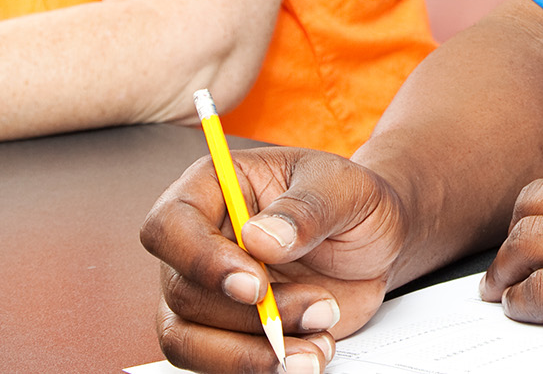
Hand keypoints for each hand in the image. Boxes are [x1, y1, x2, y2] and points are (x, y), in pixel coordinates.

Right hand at [142, 146, 412, 372]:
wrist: (373, 242)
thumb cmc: (349, 201)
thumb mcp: (344, 188)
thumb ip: (306, 209)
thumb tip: (258, 238)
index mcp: (214, 187)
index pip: (169, 225)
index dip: (201, 261)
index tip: (255, 286)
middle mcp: (198, 241)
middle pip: (183, 293)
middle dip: (253, 316)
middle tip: (321, 309)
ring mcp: (206, 291)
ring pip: (189, 340)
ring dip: (251, 355)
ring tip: (317, 347)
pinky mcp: (225, 330)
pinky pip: (215, 364)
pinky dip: (260, 368)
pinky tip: (312, 353)